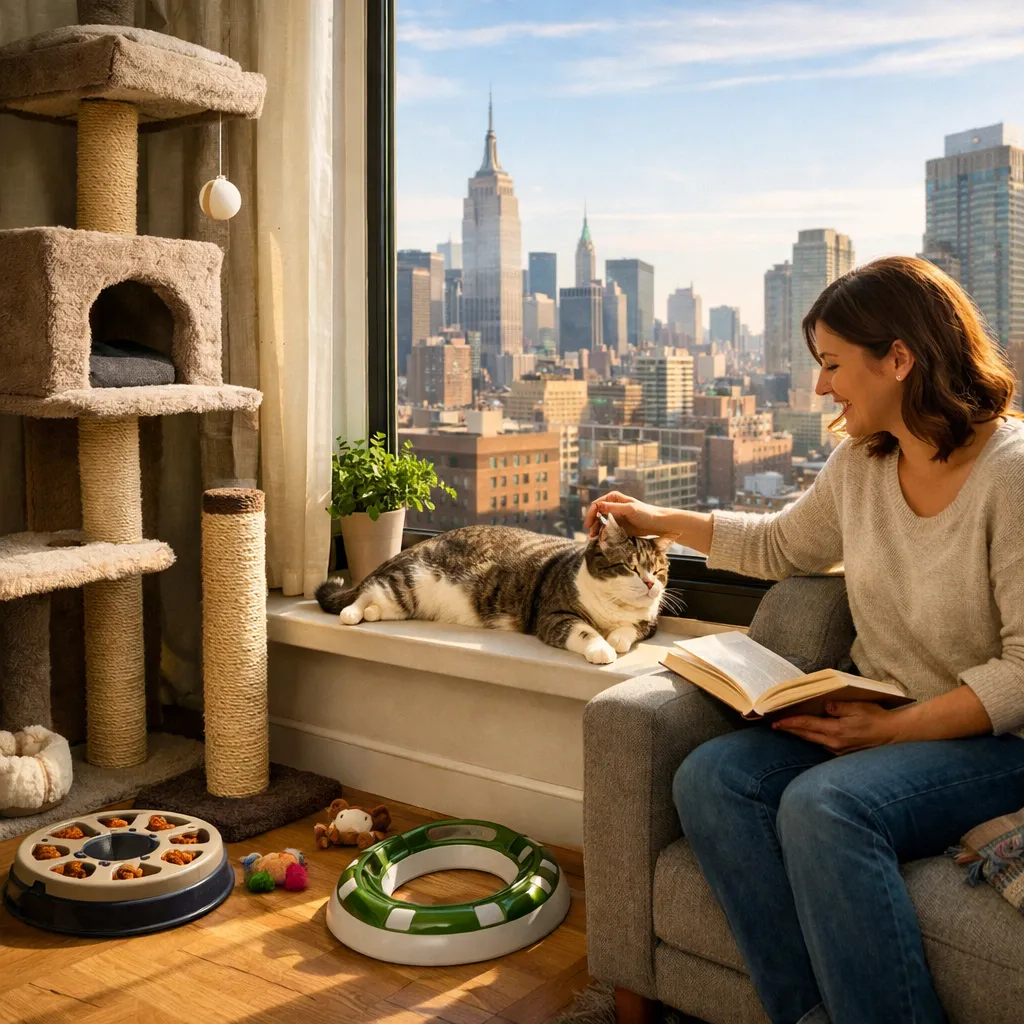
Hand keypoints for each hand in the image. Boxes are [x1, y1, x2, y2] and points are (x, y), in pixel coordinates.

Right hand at [583, 491, 673, 538]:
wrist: (657, 524)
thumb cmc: (645, 513)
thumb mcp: (629, 509)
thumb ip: (613, 508)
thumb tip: (597, 506)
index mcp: (613, 498)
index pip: (596, 505)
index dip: (590, 514)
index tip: (589, 525)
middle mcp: (612, 506)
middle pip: (596, 514)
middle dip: (592, 524)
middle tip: (590, 534)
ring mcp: (614, 517)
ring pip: (600, 523)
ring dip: (596, 530)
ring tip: (594, 539)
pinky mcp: (618, 526)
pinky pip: (607, 530)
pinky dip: (603, 534)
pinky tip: (601, 540)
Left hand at [772, 701, 905, 753]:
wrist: (893, 735)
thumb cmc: (877, 718)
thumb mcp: (858, 707)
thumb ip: (839, 707)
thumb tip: (824, 706)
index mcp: (836, 731)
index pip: (807, 725)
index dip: (790, 723)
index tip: (777, 721)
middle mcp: (834, 743)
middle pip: (806, 735)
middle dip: (790, 730)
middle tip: (775, 725)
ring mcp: (838, 750)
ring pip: (813, 741)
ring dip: (800, 734)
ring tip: (788, 728)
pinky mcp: (843, 753)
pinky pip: (822, 745)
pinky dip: (812, 738)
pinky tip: (808, 733)